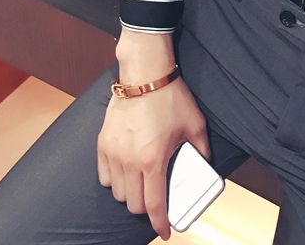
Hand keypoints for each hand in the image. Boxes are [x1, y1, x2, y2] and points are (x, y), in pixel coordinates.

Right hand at [97, 32, 209, 240]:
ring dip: (130, 194)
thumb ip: (201, 149)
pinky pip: (104, 175)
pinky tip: (126, 172)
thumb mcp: (195, 124)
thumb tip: (202, 164)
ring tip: (142, 183)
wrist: (145, 74)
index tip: (165, 231)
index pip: (154, 204)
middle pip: (132, 203)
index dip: (160, 222)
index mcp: (153, 159)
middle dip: (146, 207)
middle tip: (156, 200)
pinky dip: (114, 180)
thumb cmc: (171, 97)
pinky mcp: (102, 143)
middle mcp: (129, 161)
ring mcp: (113, 153)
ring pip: (116, 192)